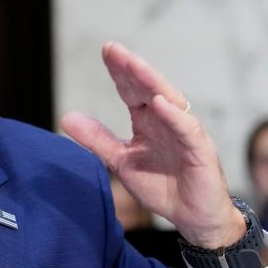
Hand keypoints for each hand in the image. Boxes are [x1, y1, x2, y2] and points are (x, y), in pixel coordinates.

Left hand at [60, 42, 245, 248]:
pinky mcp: (200, 149)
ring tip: (133, 65)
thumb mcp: (121, 160)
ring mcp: (185, 132)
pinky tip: (159, 102)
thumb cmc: (162, 185)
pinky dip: (174, 115)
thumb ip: (97, 139)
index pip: (131, 90)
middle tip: (113, 49)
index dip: (119, 71)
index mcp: (148, 121)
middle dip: (131, 67)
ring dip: (151, 82)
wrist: (191, 217)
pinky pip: (186, 128)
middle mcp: (167, 120)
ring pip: (168, 100)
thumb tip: (66, 116)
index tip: (105, 51)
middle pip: (148, 87)